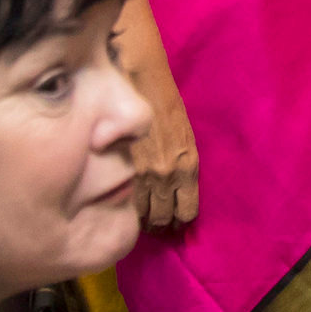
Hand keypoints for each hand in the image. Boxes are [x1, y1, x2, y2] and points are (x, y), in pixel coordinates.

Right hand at [131, 66, 198, 229]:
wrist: (142, 85)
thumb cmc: (169, 107)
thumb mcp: (187, 138)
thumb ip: (182, 165)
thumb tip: (177, 188)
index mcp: (188, 166)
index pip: (187, 210)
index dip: (182, 219)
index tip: (178, 223)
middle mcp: (167, 175)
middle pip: (163, 217)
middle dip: (161, 224)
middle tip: (158, 226)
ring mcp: (143, 173)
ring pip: (142, 212)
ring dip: (142, 217)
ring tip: (140, 219)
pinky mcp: (122, 166)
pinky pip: (125, 197)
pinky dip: (125, 204)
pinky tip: (124, 206)